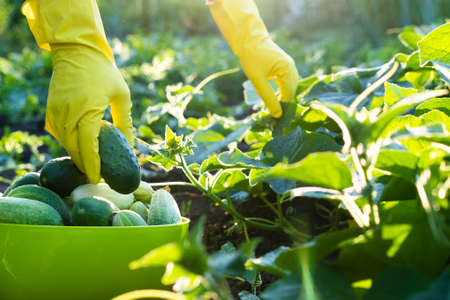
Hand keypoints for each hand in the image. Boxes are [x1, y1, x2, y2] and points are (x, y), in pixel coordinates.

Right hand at [46, 45, 133, 182]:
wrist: (77, 52)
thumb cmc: (104, 73)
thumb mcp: (122, 96)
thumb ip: (125, 123)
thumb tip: (130, 146)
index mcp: (88, 112)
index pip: (88, 148)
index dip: (93, 166)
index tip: (99, 179)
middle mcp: (68, 115)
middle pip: (75, 150)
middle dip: (86, 165)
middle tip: (99, 175)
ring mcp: (55, 114)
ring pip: (65, 144)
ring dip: (78, 154)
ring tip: (92, 162)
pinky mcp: (50, 111)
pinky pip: (59, 134)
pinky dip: (69, 142)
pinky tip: (81, 144)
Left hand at [208, 0, 298, 117]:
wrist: (248, 39)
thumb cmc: (251, 58)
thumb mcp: (258, 81)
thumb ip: (268, 98)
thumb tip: (277, 115)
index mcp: (288, 70)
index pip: (289, 95)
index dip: (284, 109)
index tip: (277, 122)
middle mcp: (292, 68)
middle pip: (291, 92)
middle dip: (284, 105)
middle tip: (275, 120)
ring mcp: (289, 66)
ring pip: (289, 88)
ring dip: (282, 99)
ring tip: (274, 112)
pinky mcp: (284, 67)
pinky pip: (285, 83)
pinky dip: (281, 92)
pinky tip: (273, 100)